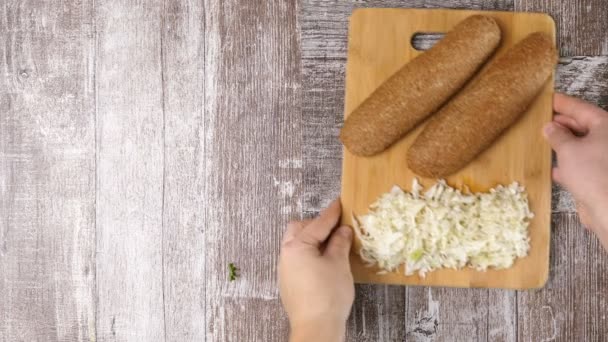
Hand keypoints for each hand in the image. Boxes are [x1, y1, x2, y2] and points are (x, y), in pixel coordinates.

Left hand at [279, 199, 353, 341]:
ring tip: (332, 244)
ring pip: (297, 244)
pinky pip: (298, 258)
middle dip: (317, 225)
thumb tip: (343, 230)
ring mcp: (285, 269)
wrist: (316, 327)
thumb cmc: (328, 295)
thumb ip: (340, 243)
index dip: (331, 213)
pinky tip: (324, 261)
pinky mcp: (289, 282)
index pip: (318, 223)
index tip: (339, 203)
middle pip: (299, 229)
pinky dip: (310, 253)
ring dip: (313, 240)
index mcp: (297, 246)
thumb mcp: (339, 264)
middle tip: (336, 226)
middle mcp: (286, 254)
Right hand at [543, 93, 607, 248]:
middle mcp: (607, 140)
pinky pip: (579, 164)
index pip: (581, 108)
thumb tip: (550, 127)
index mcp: (605, 126)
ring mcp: (604, 159)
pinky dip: (566, 164)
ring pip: (580, 146)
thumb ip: (557, 136)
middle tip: (541, 120)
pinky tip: (552, 167)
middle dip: (562, 124)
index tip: (548, 99)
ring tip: (543, 140)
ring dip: (562, 144)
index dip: (562, 103)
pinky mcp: (599, 177)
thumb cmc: (592, 172)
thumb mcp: (568, 149)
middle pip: (582, 126)